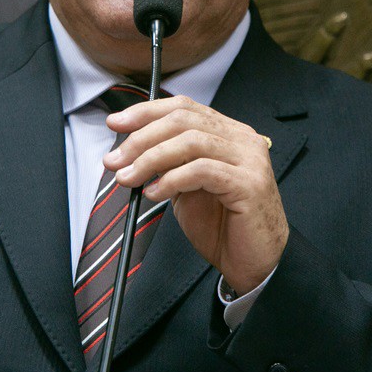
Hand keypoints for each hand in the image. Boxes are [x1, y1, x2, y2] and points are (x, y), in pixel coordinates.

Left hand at [104, 96, 285, 292]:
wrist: (256, 264)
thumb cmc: (223, 228)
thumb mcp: (188, 188)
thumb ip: (169, 165)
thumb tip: (131, 152)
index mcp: (229, 133)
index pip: (185, 107)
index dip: (146, 112)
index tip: (116, 123)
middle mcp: (242, 139)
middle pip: (184, 120)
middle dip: (142, 137)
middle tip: (115, 159)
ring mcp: (249, 159)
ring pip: (191, 141)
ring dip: (150, 158)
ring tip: (128, 178)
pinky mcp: (249, 183)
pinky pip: (202, 170)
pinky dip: (171, 180)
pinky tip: (154, 193)